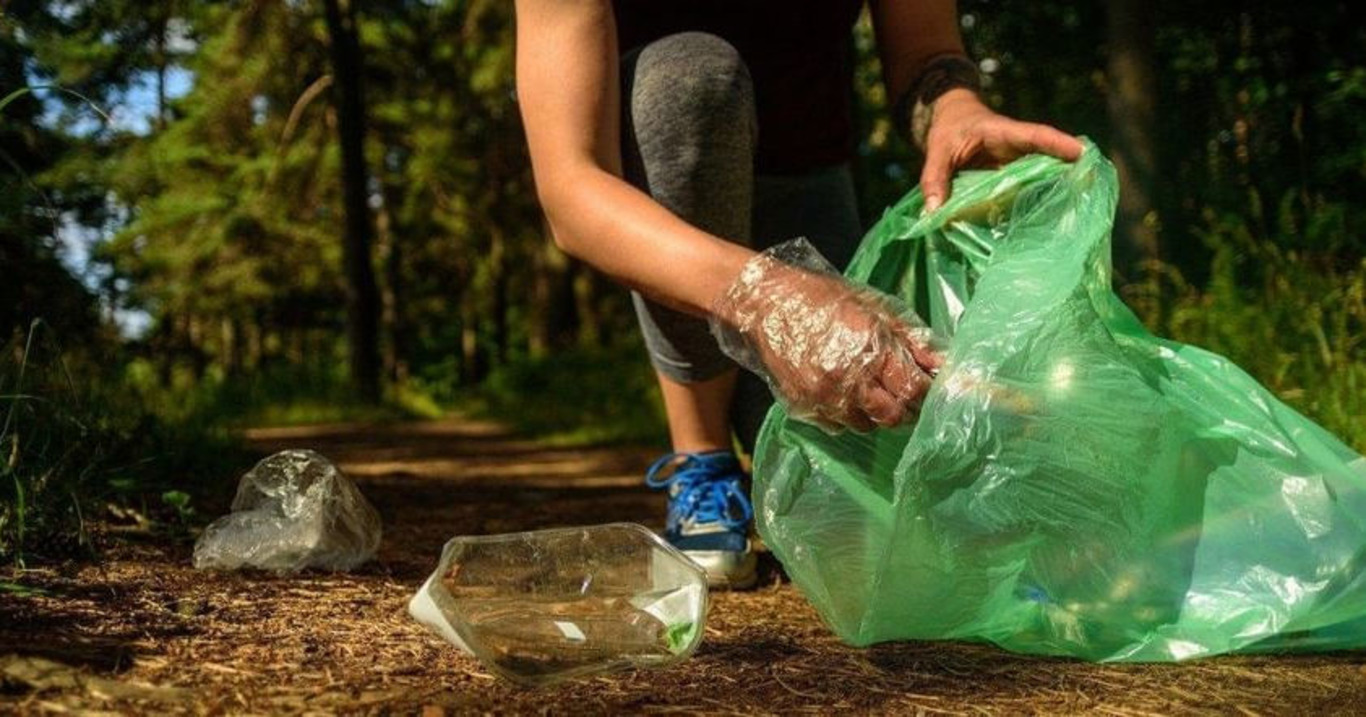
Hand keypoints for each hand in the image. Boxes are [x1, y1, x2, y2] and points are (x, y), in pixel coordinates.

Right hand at [710, 239, 942, 431]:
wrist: (766, 305)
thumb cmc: (824, 299)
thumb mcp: (875, 309)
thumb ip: (911, 340)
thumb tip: (943, 365)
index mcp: (870, 350)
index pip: (913, 390)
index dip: (926, 391)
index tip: (925, 384)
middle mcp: (847, 380)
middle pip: (893, 417)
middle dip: (904, 407)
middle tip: (900, 389)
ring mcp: (823, 398)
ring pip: (866, 425)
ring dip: (875, 411)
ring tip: (867, 386)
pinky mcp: (804, 408)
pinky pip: (839, 426)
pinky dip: (847, 414)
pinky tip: (842, 390)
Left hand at [920, 89, 1083, 211]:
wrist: (953, 121)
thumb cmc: (948, 131)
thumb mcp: (936, 150)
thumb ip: (935, 179)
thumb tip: (933, 213)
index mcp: (1003, 133)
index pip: (1034, 135)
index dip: (1057, 143)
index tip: (1081, 151)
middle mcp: (1018, 147)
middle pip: (1050, 155)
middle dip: (1072, 167)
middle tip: (1094, 183)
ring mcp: (1020, 161)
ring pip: (1046, 171)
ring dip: (1062, 184)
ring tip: (1082, 203)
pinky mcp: (1016, 175)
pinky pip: (1033, 185)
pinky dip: (1042, 197)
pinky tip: (1052, 217)